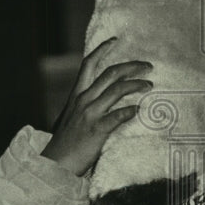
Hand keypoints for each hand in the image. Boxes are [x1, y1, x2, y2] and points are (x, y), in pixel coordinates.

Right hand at [42, 39, 152, 175]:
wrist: (54, 163)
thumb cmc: (66, 143)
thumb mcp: (72, 117)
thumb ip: (84, 105)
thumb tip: (100, 98)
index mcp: (77, 95)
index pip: (89, 64)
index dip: (102, 49)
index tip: (115, 40)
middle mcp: (83, 99)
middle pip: (110, 73)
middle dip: (131, 66)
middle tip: (147, 66)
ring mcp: (90, 114)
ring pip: (117, 90)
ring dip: (136, 85)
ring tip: (149, 85)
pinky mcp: (97, 129)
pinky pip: (118, 116)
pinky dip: (130, 111)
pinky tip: (139, 109)